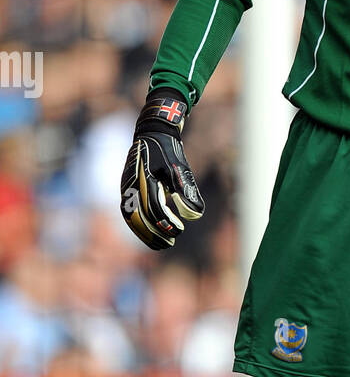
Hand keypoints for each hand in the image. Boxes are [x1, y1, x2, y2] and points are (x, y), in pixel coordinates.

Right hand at [120, 88, 203, 249]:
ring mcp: (126, 186)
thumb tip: (195, 216)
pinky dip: (137, 225)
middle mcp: (132, 185)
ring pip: (130, 217)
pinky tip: (149, 232)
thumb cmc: (169, 150)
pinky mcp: (126, 187)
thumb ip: (187, 191)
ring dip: (144, 233)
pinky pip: (128, 211)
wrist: (152, 132)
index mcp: (145, 179)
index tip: (179, 230)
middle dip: (154, 233)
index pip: (154, 209)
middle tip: (170, 244)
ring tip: (159, 244)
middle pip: (139, 217)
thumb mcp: (181, 168)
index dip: (166, 223)